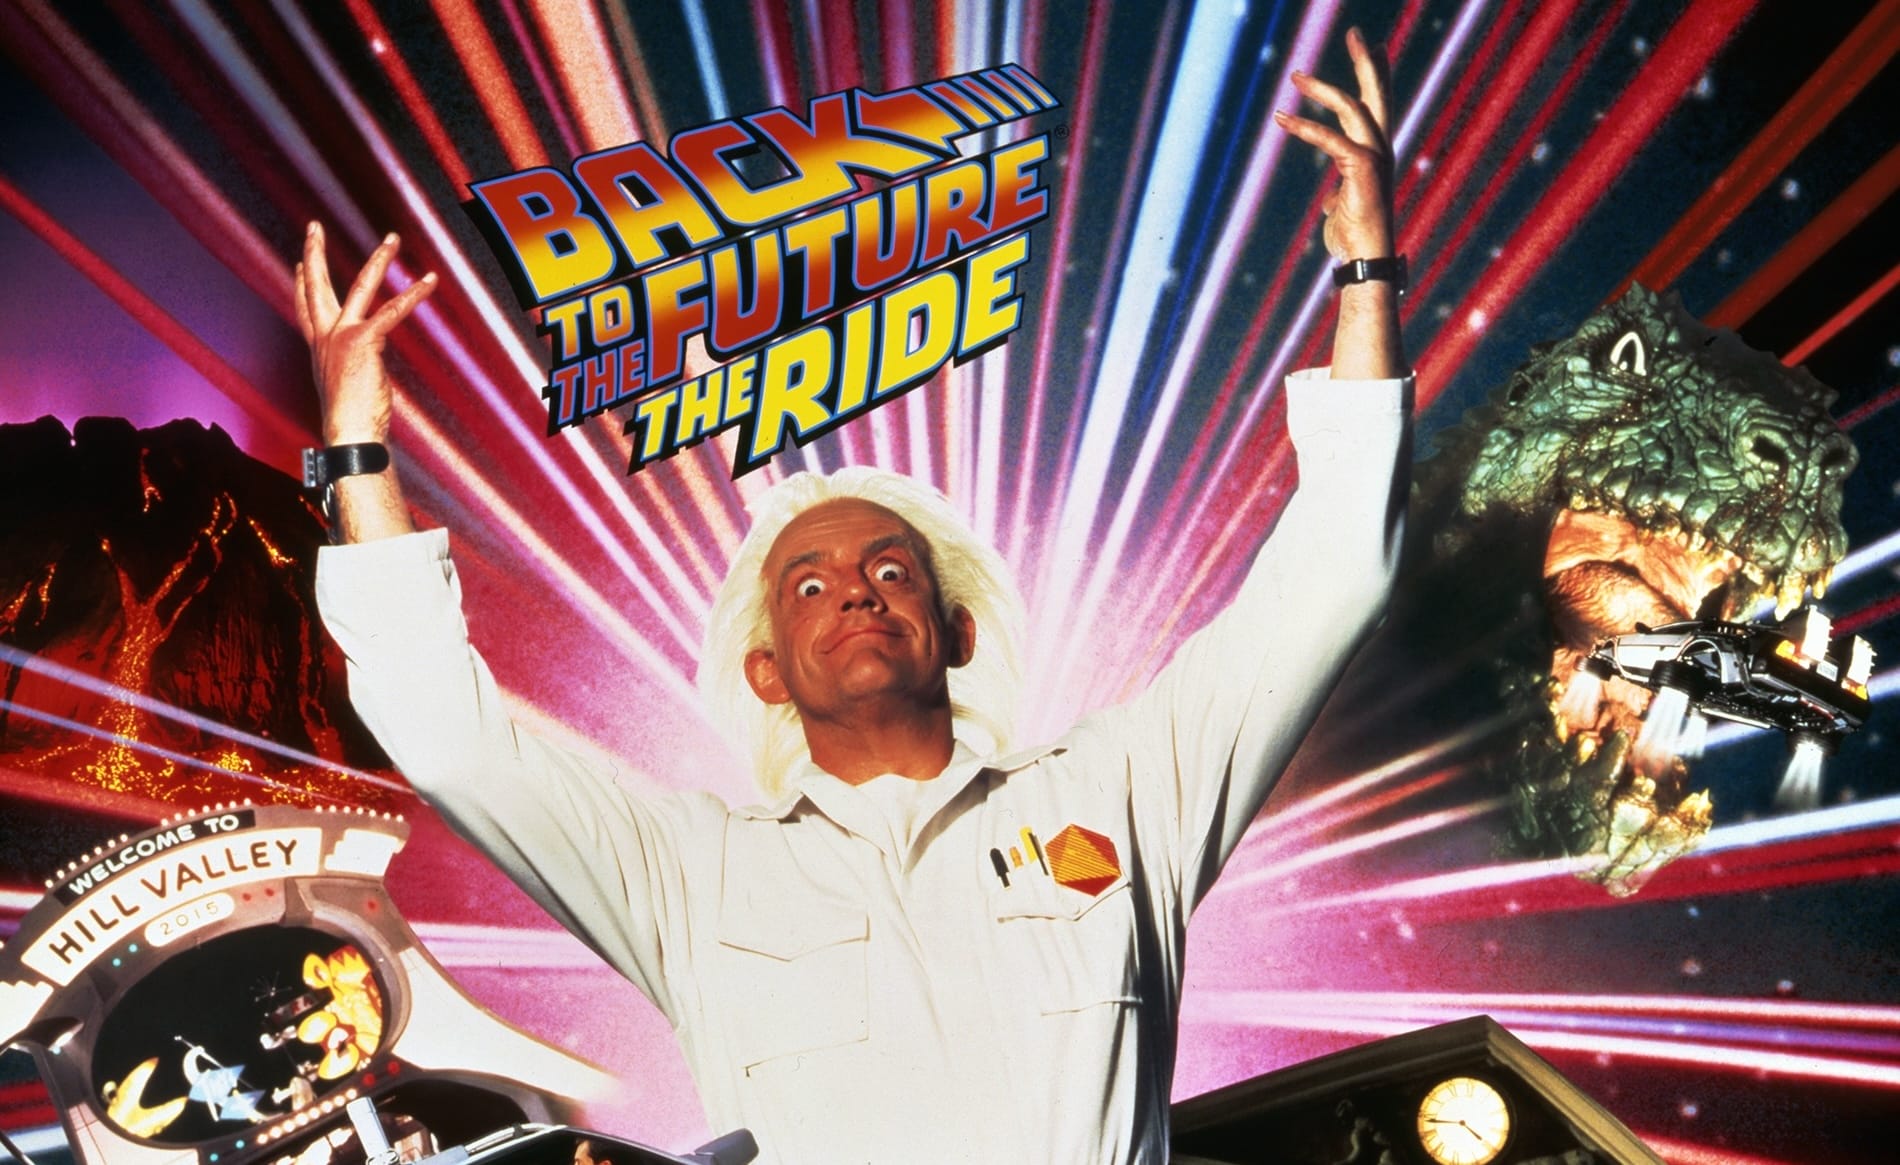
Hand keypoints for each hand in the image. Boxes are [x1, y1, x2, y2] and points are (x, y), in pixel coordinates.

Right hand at [294, 222, 436, 445]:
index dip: (301, 283)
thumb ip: (348, 364)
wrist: (349, 431)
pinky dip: (414, 294)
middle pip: (316, 286)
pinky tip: (429, 280)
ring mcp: (342, 336)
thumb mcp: (342, 384)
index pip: (305, 307)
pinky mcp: (364, 340)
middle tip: (314, 225)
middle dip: (314, 252)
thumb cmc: (350, 417)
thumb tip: (358, 360)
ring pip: (359, 286)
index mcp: (318, 346)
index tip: (299, 262)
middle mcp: (325, 336)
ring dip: (379, 259)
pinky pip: (392, 310)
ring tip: (392, 238)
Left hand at [1274, 27, 1395, 260]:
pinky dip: (1305, 127)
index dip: (1376, 76)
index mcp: (1376, 154)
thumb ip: (1339, 194)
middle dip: (1367, 62)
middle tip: (1357, 32)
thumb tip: (1330, 199)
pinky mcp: (1362, 168)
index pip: (1377, 107)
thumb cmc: (1353, 239)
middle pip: (1376, 96)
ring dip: (1323, 88)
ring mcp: (1376, 157)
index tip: (1375, 48)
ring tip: (1296, 75)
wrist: (1364, 261)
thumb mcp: (1342, 209)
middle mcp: (1382, 149)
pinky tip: (1281, 118)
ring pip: (1352, 108)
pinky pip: (1330, 139)